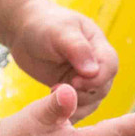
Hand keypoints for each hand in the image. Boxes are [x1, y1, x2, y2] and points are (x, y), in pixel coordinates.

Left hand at [9, 1, 117, 120]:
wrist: (24, 31)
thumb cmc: (43, 25)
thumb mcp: (59, 31)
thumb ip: (77, 49)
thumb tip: (93, 71)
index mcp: (98, 45)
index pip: (110, 66)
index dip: (97, 78)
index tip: (74, 81)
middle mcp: (96, 64)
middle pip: (103, 87)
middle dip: (83, 93)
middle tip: (57, 88)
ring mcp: (84, 78)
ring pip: (91, 100)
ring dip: (74, 103)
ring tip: (52, 93)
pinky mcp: (71, 90)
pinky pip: (77, 107)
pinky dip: (67, 111)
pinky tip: (53, 108)